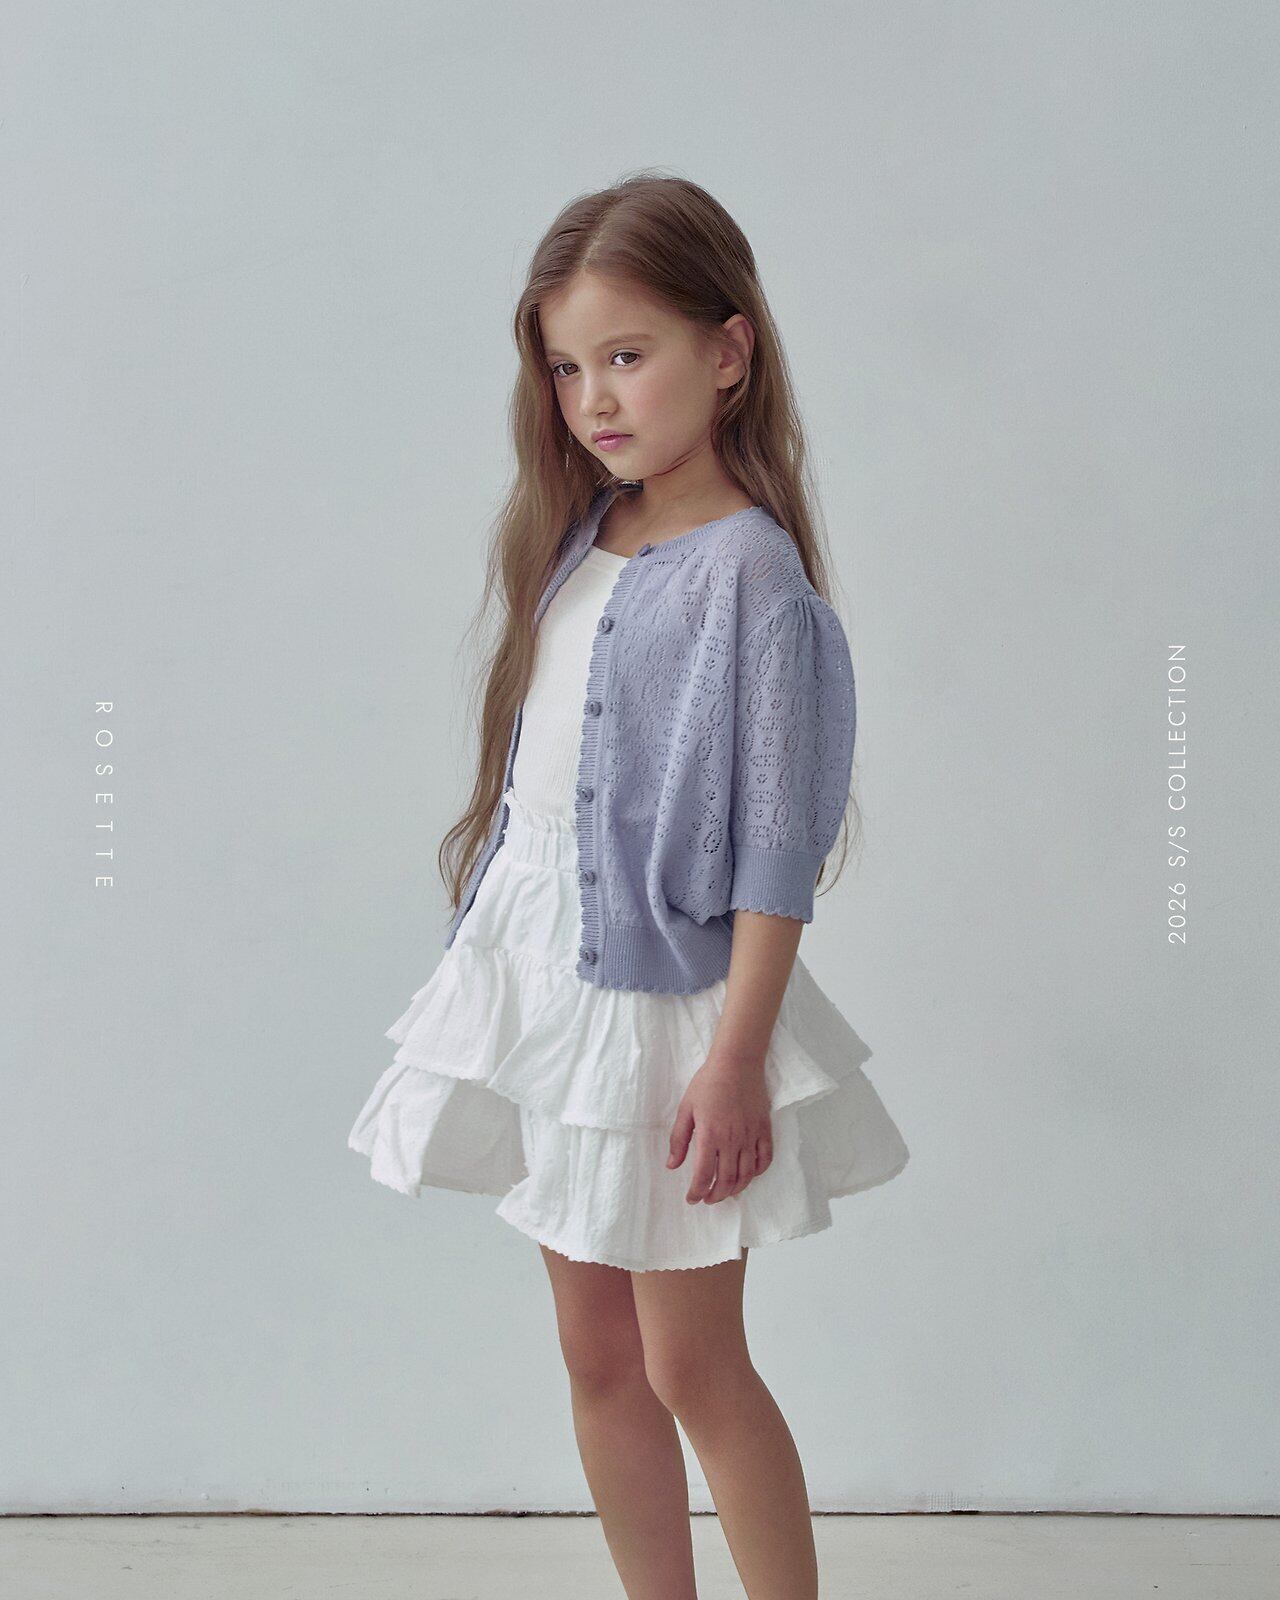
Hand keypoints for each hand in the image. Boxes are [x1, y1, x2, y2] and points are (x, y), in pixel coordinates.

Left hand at [666, 1052, 773, 1203]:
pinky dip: (757, 1173)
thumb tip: (672, 1165)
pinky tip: (748, 1175)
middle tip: (707, 1199)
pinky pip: (765, 1159)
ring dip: (735, 1189)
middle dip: (715, 1196)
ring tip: (725, 1193)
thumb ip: (679, 1139)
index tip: (692, 1199)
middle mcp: (732, 1141)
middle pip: (726, 1181)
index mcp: (710, 1136)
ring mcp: (751, 1136)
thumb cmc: (708, 1083)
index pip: (703, 1175)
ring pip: (746, 1175)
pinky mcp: (764, 1130)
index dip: (696, 1192)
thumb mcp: (686, 1109)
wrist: (737, 1063)